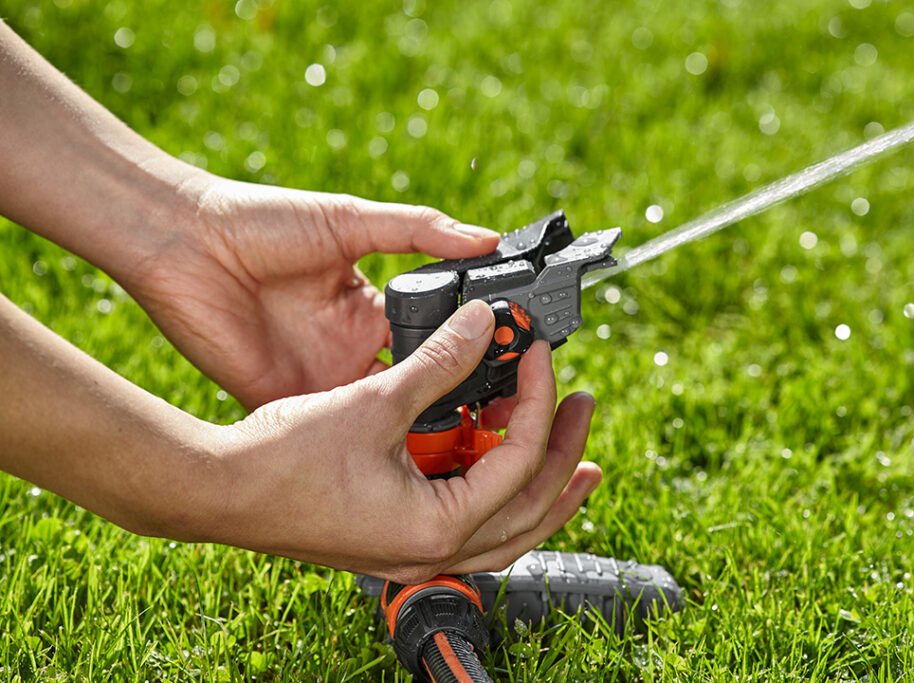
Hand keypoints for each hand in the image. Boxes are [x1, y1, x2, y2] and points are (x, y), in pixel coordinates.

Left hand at [121, 178, 499, 408]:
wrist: (184, 241)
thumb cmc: (262, 220)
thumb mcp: (352, 220)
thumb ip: (420, 231)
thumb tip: (487, 240)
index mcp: (369, 308)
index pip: (432, 337)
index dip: (468, 351)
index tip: (510, 363)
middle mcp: (351, 348)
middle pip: (414, 384)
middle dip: (453, 399)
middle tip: (497, 413)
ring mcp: (320, 378)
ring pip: (380, 417)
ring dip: (415, 428)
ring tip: (462, 439)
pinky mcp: (286, 400)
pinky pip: (332, 431)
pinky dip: (362, 445)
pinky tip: (401, 454)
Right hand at [200, 301, 602, 581]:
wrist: (218, 490)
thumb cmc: (284, 457)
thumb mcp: (375, 401)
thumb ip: (440, 362)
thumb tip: (485, 322)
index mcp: (438, 525)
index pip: (519, 460)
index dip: (537, 399)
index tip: (537, 353)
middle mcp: (433, 550)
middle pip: (531, 511)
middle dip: (566, 458)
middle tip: (584, 409)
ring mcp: (414, 550)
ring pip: (506, 529)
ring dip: (542, 487)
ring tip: (573, 456)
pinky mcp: (395, 537)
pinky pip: (469, 524)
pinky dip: (494, 492)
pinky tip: (494, 460)